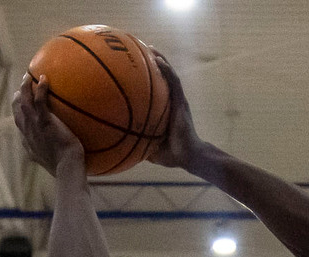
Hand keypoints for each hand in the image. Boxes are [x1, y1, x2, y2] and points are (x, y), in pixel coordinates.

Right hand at [13, 73, 84, 174]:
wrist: (66, 168)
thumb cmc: (64, 166)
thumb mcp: (51, 160)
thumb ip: (51, 151)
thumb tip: (58, 147)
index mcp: (27, 139)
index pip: (19, 121)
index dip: (19, 110)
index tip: (22, 102)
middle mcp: (27, 131)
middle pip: (17, 109)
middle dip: (18, 95)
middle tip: (23, 85)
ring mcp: (34, 125)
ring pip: (24, 101)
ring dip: (25, 87)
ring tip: (29, 76)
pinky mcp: (44, 121)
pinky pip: (39, 101)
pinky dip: (41, 89)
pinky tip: (45, 79)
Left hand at [146, 52, 204, 170]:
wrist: (189, 156)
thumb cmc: (172, 153)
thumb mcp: (150, 146)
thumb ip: (137, 141)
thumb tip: (118, 145)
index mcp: (166, 110)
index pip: (157, 90)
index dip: (148, 77)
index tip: (135, 67)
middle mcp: (173, 102)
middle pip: (164, 78)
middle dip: (154, 63)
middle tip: (141, 50)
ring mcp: (178, 101)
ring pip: (170, 75)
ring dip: (161, 60)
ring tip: (150, 48)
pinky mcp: (181, 103)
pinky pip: (174, 83)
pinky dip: (167, 71)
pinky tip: (159, 61)